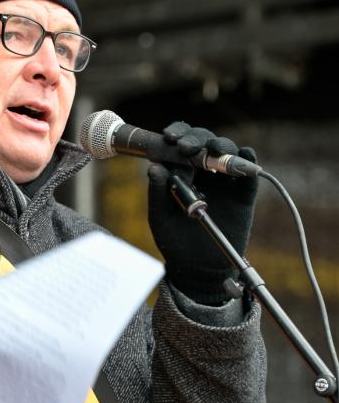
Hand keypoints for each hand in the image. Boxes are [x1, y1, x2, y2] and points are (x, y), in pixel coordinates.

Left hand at [147, 121, 258, 303]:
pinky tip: (245, 157)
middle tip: (187, 147)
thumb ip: (158, 192)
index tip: (170, 137)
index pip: (181, 143)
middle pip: (205, 141)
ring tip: (215, 150)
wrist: (197, 268)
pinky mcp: (244, 195)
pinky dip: (248, 162)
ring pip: (228, 152)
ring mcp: (225, 181)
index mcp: (181, 171)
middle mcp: (204, 170)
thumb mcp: (160, 217)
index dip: (178, 133)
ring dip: (223, 146)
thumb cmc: (174, 240)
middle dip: (198, 138)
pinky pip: (249, 174)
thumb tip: (154, 166)